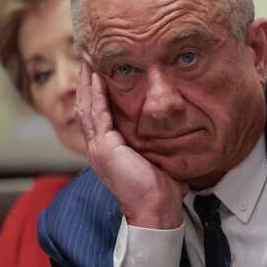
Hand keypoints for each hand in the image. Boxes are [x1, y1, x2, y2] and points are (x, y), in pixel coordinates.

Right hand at [76, 61, 185, 228]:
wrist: (156, 210)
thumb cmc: (162, 190)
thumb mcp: (159, 158)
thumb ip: (160, 142)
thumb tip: (180, 131)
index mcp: (108, 150)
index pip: (97, 113)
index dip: (95, 92)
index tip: (98, 71)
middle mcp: (98, 147)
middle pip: (86, 105)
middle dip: (86, 80)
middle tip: (88, 56)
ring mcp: (98, 147)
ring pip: (87, 105)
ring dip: (86, 81)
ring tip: (88, 58)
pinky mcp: (105, 147)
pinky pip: (97, 113)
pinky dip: (95, 93)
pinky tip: (95, 75)